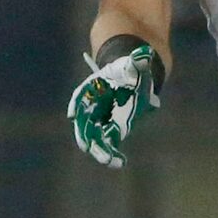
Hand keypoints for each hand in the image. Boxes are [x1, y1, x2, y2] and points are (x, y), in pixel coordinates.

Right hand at [67, 43, 162, 168]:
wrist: (136, 80)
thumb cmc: (132, 70)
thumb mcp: (135, 64)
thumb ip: (138, 61)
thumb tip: (143, 55)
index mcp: (94, 88)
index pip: (81, 96)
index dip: (76, 104)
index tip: (73, 115)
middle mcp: (93, 106)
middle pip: (84, 122)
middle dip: (85, 136)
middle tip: (87, 148)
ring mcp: (101, 119)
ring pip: (94, 137)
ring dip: (99, 150)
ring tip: (109, 161)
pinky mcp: (113, 129)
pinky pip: (109, 143)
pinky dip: (113, 154)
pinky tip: (120, 162)